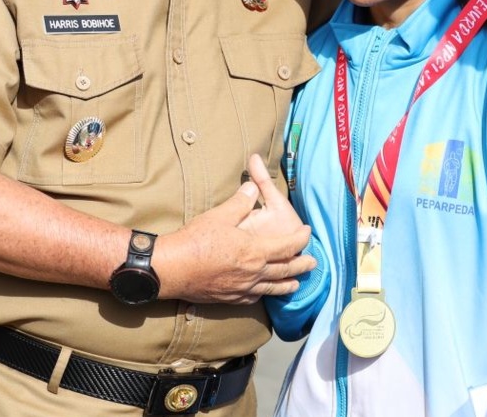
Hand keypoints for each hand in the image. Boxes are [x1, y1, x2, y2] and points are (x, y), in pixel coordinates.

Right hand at [153, 154, 313, 304]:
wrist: (173, 269)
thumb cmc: (195, 241)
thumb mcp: (219, 215)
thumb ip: (240, 203)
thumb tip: (252, 188)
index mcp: (255, 251)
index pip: (287, 246)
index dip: (300, 239)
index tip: (308, 232)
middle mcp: (254, 273)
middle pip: (286, 271)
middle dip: (301, 266)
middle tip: (313, 263)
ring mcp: (243, 289)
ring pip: (273, 288)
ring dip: (288, 284)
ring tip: (297, 284)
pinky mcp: (230, 299)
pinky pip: (254, 298)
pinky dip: (264, 294)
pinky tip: (263, 292)